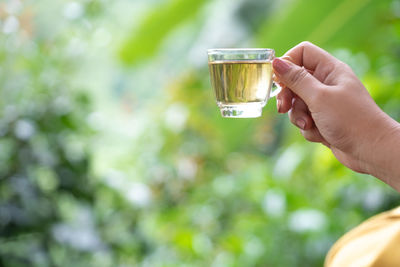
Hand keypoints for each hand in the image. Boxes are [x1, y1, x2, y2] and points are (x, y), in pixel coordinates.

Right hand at [272, 41, 399, 187]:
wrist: (370, 150)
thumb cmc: (350, 120)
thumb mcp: (318, 97)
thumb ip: (296, 79)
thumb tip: (276, 62)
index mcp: (330, 70)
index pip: (302, 53)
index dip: (287, 63)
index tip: (277, 80)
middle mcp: (327, 83)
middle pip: (294, 80)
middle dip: (288, 96)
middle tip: (283, 108)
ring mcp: (324, 102)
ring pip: (296, 103)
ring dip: (298, 116)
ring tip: (309, 125)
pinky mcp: (322, 119)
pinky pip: (303, 119)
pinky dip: (307, 128)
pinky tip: (320, 134)